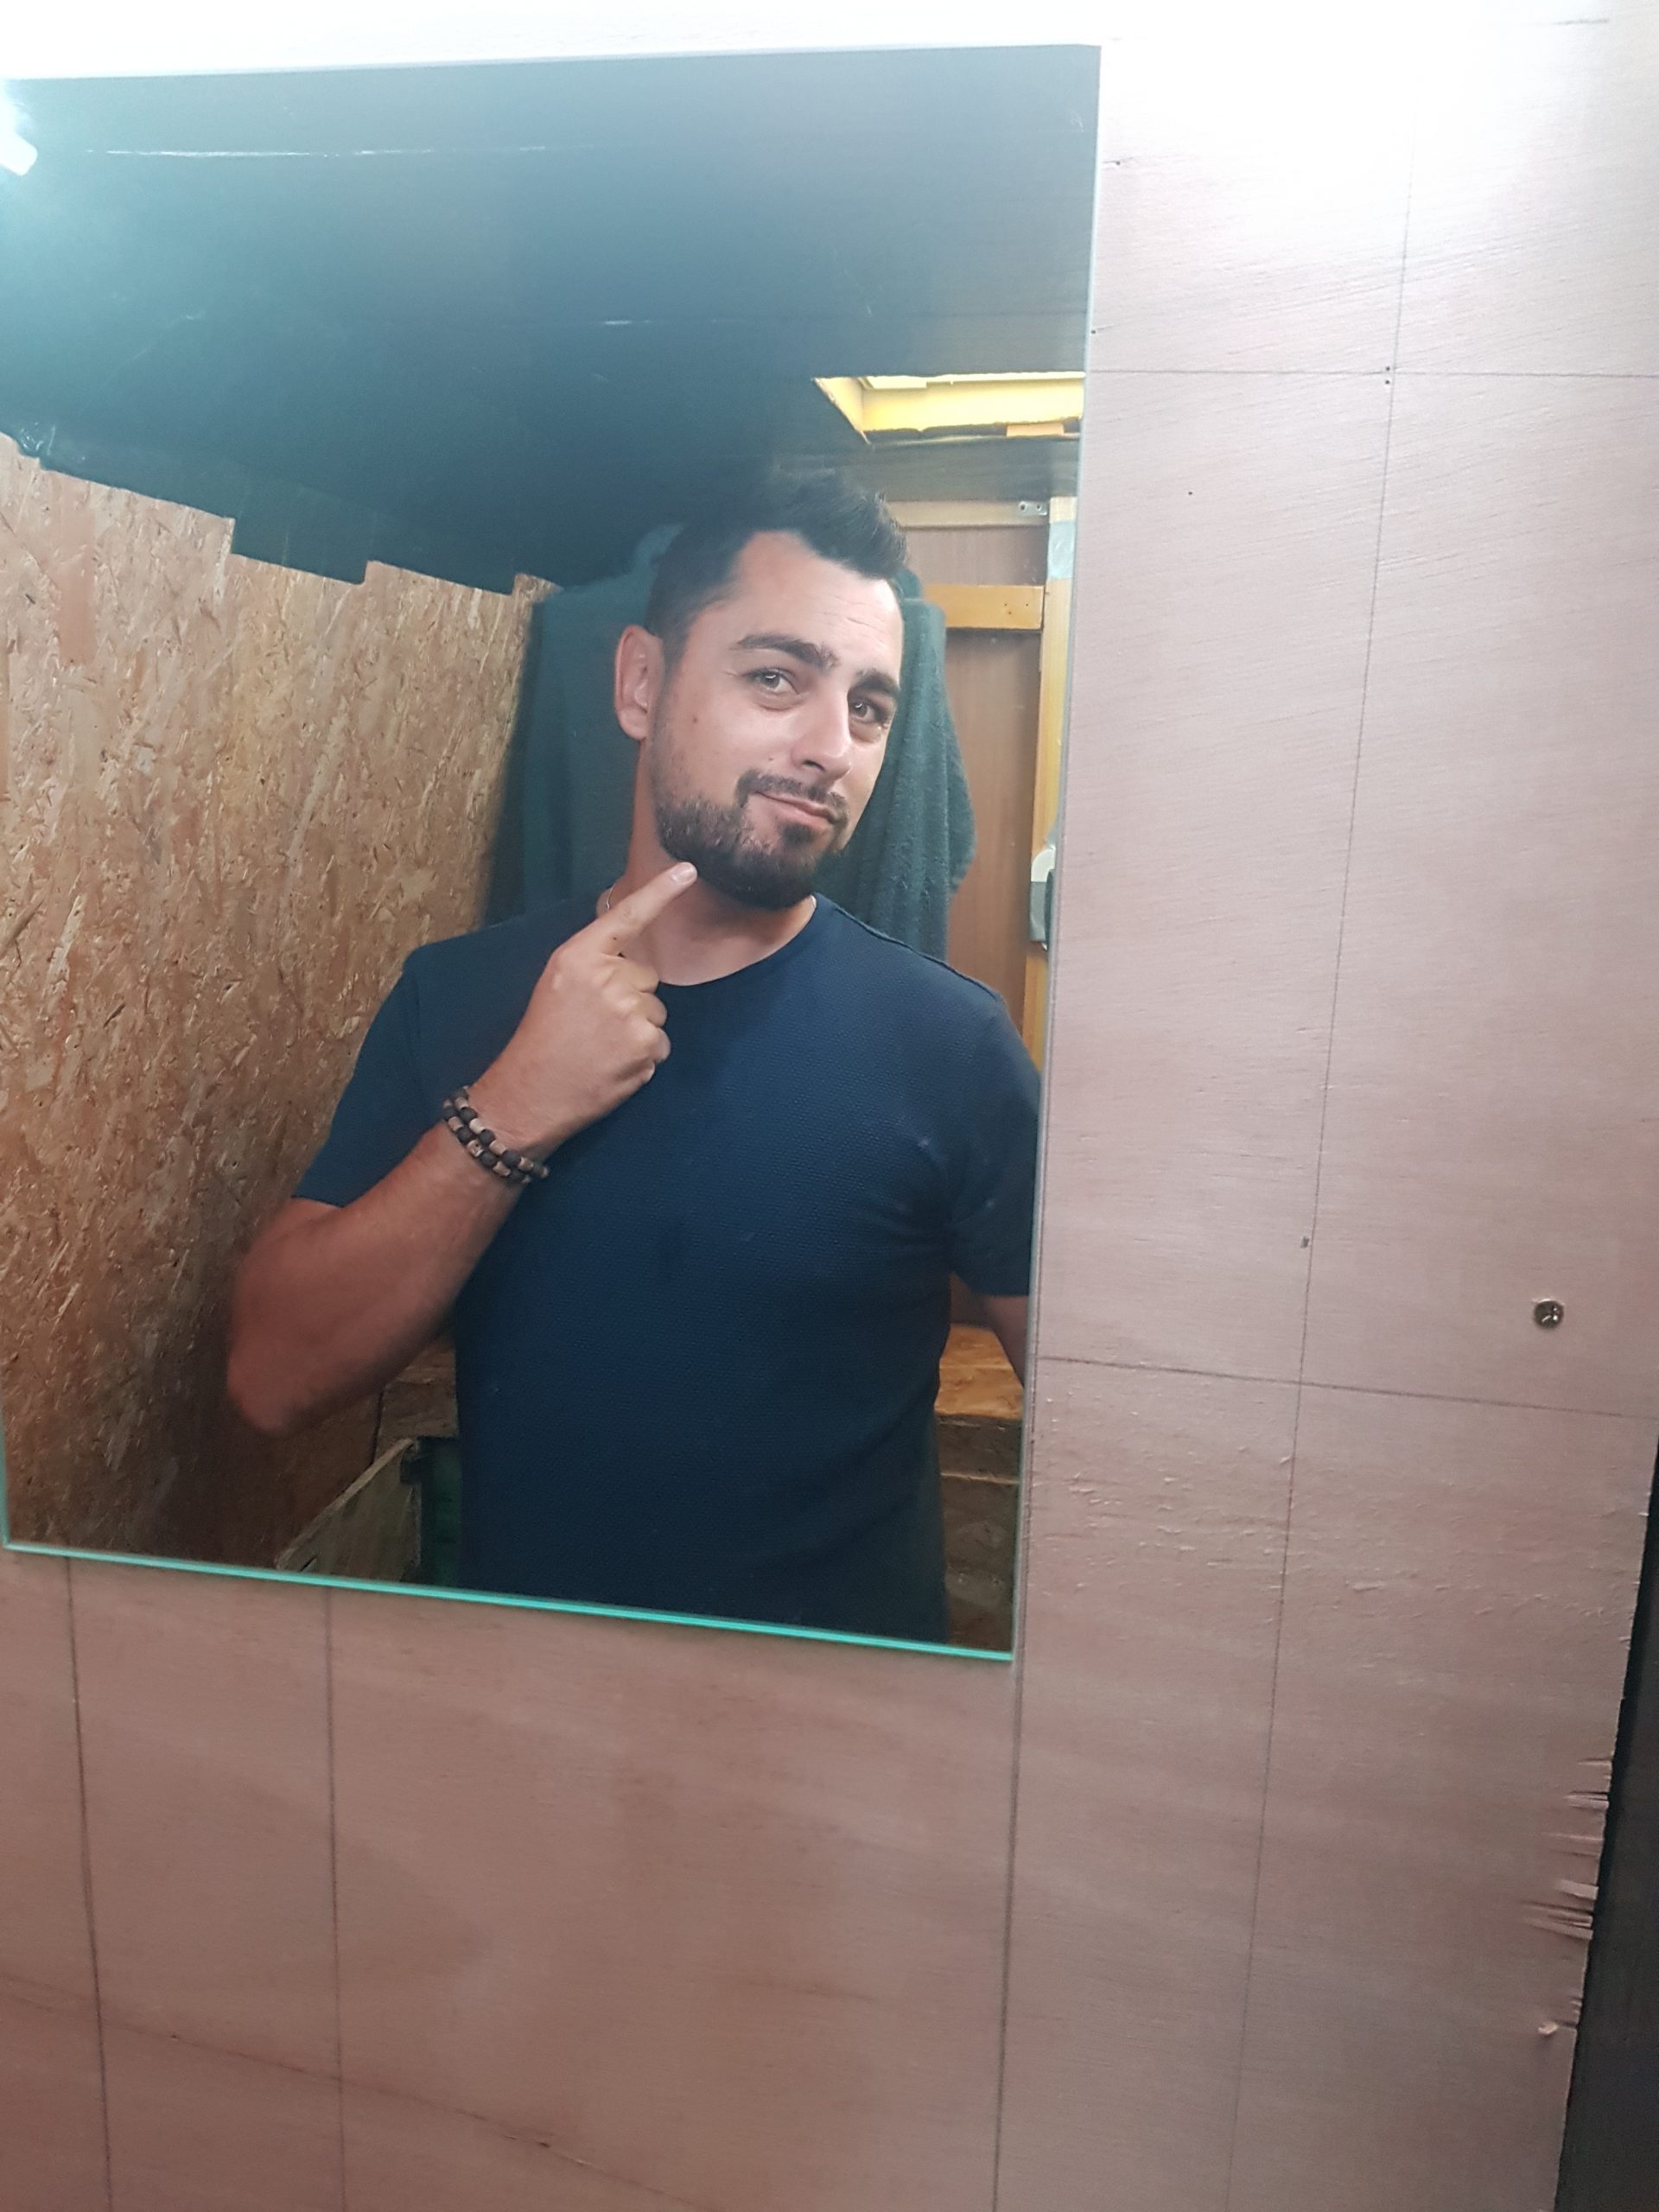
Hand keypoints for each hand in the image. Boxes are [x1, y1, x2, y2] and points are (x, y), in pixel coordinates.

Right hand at [469, 864, 695, 1156]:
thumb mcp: (556, 984)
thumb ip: (594, 964)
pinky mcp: (645, 1046)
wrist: (528, 1093)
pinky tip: (614, 1065)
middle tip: (595, 1024)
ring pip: (656, 1012)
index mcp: (579, 956)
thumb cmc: (541, 1039)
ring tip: (602, 1046)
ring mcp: (629, 1013)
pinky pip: (660, 1044)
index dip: (661, 892)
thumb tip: (631, 960)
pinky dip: (644, 1057)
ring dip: (639, 1029)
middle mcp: (608, 978)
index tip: (689, 869)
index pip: (627, 917)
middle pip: (647, 977)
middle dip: (631, 998)